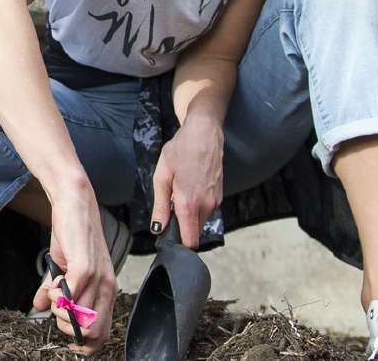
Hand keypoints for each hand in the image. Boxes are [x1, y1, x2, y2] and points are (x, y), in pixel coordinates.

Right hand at [30, 191, 115, 354]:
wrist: (73, 203)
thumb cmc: (71, 234)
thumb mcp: (63, 267)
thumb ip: (53, 291)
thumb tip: (38, 308)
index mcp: (106, 291)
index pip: (103, 333)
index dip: (84, 343)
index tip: (66, 337)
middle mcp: (107, 287)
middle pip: (93, 333)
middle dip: (68, 328)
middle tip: (56, 308)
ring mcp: (98, 278)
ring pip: (79, 316)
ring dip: (58, 309)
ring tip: (52, 289)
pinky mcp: (84, 266)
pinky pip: (69, 296)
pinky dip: (55, 295)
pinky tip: (53, 282)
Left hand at [150, 115, 223, 248]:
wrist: (204, 134)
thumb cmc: (180, 151)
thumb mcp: (162, 176)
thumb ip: (160, 206)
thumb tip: (158, 229)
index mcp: (189, 204)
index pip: (190, 241)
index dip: (179, 244)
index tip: (168, 237)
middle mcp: (206, 206)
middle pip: (194, 231)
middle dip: (181, 225)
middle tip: (169, 206)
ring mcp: (216, 201)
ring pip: (200, 220)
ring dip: (189, 214)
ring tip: (179, 192)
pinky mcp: (220, 195)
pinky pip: (206, 209)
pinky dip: (197, 205)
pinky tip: (189, 186)